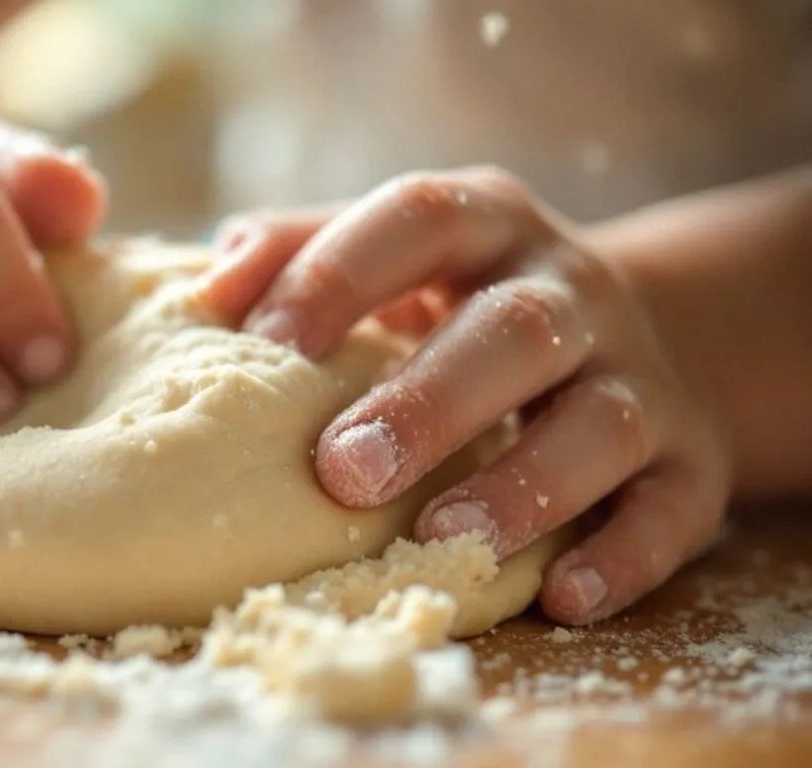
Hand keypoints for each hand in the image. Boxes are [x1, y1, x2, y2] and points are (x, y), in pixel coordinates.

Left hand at [201, 166, 732, 624]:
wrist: (634, 333)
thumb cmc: (459, 305)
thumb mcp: (394, 257)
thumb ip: (303, 250)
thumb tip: (209, 283)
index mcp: (486, 226)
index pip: (418, 219)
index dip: (341, 272)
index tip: (266, 343)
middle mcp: (571, 292)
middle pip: (516, 330)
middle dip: (430, 400)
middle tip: (343, 469)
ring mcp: (640, 375)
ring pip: (601, 422)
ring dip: (525, 483)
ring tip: (444, 534)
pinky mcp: (692, 461)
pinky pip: (673, 509)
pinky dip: (623, 556)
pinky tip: (562, 595)